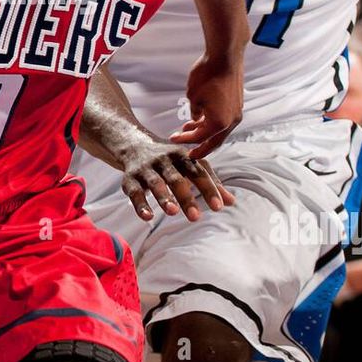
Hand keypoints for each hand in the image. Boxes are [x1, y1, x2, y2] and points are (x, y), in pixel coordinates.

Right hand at [119, 136, 233, 221]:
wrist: (134, 144)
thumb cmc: (169, 159)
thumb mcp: (190, 164)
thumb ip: (210, 182)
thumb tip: (231, 202)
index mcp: (182, 155)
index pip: (198, 172)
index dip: (209, 189)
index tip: (219, 207)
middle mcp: (163, 160)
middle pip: (176, 178)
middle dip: (186, 197)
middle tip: (196, 217)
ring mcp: (146, 169)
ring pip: (155, 183)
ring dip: (163, 197)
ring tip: (172, 212)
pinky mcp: (130, 179)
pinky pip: (134, 192)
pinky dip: (140, 205)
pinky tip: (147, 217)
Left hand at [169, 52, 242, 158]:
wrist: (225, 56)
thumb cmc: (208, 74)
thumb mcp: (193, 96)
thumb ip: (194, 112)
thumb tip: (196, 118)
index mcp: (219, 122)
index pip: (199, 138)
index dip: (185, 140)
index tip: (173, 139)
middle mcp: (231, 121)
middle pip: (214, 141)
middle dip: (201, 148)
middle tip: (190, 154)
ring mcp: (236, 113)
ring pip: (220, 130)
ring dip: (206, 132)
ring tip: (189, 128)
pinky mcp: (237, 104)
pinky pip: (224, 120)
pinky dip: (213, 122)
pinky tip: (201, 117)